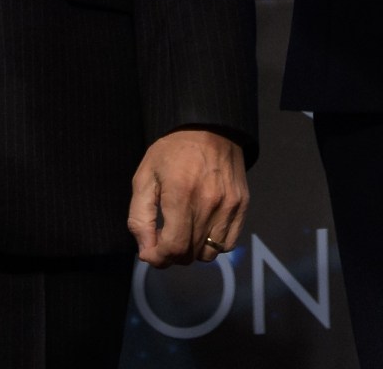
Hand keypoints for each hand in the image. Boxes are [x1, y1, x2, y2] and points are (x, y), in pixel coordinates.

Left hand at [127, 128, 247, 268]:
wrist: (209, 124)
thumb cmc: (172, 150)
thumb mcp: (145, 176)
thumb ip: (140, 217)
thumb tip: (146, 251)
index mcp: (182, 194)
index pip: (174, 248)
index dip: (157, 258)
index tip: (149, 251)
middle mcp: (209, 202)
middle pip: (190, 254)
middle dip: (171, 253)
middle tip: (164, 236)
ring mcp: (229, 204)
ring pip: (209, 253)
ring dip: (192, 250)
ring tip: (184, 231)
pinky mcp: (242, 204)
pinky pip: (228, 243)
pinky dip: (213, 244)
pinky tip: (203, 228)